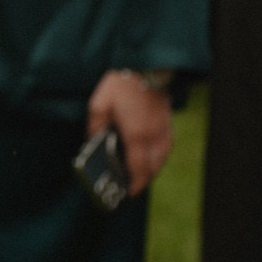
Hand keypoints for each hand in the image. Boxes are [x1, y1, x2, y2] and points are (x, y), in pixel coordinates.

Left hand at [86, 70, 172, 197]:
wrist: (148, 68)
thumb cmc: (122, 85)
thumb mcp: (99, 104)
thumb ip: (95, 126)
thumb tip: (92, 141)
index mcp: (136, 135)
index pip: (138, 167)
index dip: (134, 183)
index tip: (129, 193)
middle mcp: (153, 136)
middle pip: (152, 167)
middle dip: (143, 180)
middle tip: (132, 187)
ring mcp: (163, 130)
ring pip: (162, 159)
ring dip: (152, 170)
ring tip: (141, 175)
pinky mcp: (168, 123)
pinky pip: (166, 148)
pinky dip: (160, 157)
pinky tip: (153, 157)